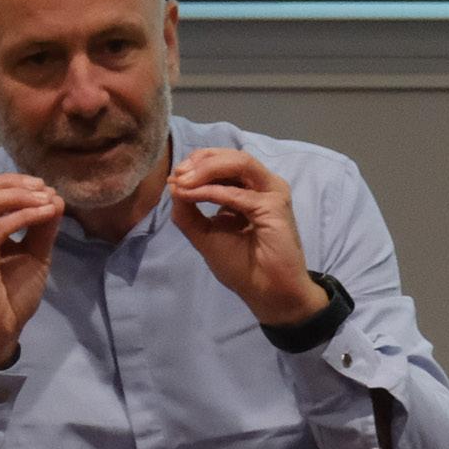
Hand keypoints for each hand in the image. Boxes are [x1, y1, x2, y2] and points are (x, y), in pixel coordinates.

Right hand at [0, 174, 64, 367]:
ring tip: (47, 199)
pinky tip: (45, 214)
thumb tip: (55, 198)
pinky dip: (24, 215)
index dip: (11, 181)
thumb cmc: (9, 296)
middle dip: (15, 184)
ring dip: (19, 195)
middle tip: (45, 188)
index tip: (43, 186)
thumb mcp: (32, 254)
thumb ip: (40, 227)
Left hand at [169, 148, 328, 325]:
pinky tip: (193, 195)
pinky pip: (238, 193)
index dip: (197, 164)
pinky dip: (211, 192)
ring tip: (184, 180)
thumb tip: (173, 184)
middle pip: (231, 156)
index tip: (174, 178)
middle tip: (177, 175)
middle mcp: (262, 186)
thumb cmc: (242, 266)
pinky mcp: (275, 206)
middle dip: (200, 161)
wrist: (266, 291)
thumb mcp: (205, 234)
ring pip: (239, 163)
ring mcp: (271, 193)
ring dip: (207, 169)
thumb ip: (188, 210)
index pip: (223, 162)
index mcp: (248, 190)